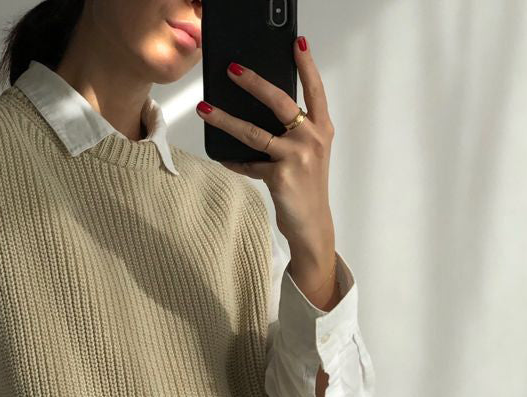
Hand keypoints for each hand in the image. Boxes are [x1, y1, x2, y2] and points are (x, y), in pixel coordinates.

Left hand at [195, 34, 335, 293]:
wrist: (312, 224)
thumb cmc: (306, 186)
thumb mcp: (307, 154)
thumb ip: (291, 132)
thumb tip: (256, 111)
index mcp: (321, 129)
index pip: (315, 90)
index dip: (306, 66)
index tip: (296, 42)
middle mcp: (312, 139)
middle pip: (281, 102)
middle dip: (254, 82)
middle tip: (232, 69)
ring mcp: (297, 158)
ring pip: (254, 132)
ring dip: (226, 119)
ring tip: (205, 108)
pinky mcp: (280, 176)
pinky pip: (248, 163)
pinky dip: (234, 161)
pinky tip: (222, 156)